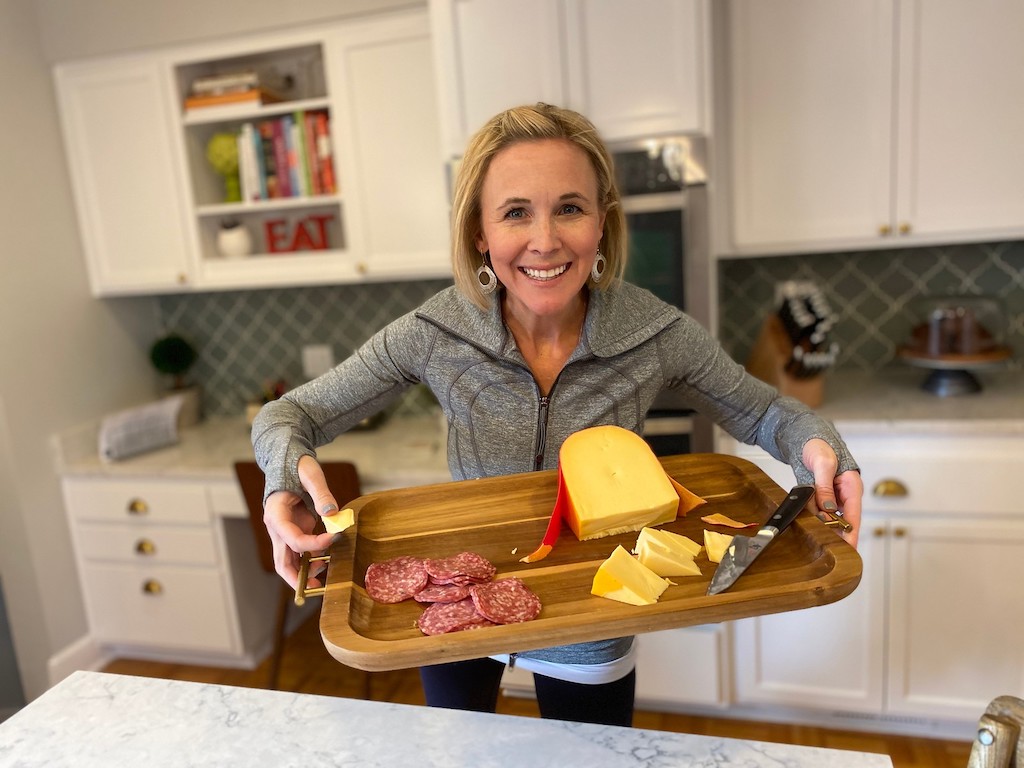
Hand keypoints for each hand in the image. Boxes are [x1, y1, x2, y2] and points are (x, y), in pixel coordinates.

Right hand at [262, 455, 342, 588]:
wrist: (288, 460)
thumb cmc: (298, 465)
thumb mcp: (311, 473)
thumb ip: (321, 492)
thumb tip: (333, 513)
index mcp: (275, 514)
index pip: (291, 538)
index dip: (312, 544)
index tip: (333, 538)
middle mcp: (277, 527)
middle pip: (280, 561)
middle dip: (296, 577)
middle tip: (315, 588)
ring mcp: (284, 531)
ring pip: (289, 560)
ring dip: (304, 572)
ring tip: (325, 576)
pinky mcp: (295, 531)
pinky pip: (300, 552)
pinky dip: (311, 559)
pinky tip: (327, 561)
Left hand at [802, 438, 863, 547]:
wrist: (805, 438)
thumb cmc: (818, 446)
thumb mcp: (823, 463)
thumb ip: (825, 486)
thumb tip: (828, 509)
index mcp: (851, 487)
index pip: (854, 516)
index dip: (852, 534)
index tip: (849, 549)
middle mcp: (843, 495)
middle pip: (843, 521)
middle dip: (837, 536)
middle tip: (830, 552)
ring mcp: (832, 497)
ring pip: (829, 519)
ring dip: (823, 528)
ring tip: (817, 542)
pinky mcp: (820, 498)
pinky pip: (818, 511)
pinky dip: (813, 518)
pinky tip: (807, 525)